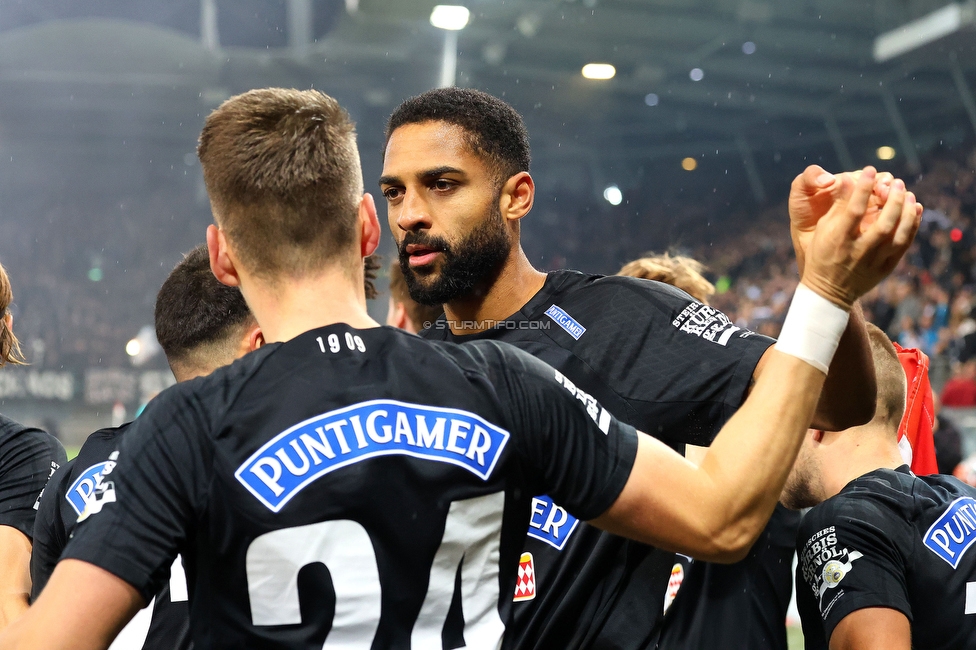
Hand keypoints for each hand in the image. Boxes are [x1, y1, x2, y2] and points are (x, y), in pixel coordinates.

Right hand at [801, 167, 920, 308]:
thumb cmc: (822, 255)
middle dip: (892, 199)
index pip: (854, 211)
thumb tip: (851, 180)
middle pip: (883, 223)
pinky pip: (904, 244)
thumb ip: (837, 208)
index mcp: (838, 240)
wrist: (828, 292)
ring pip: (897, 234)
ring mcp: (873, 261)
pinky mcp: (885, 268)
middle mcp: (857, 251)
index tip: (870, 170)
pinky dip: (912, 225)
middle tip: (896, 182)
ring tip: (907, 193)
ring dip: (906, 211)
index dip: (863, 188)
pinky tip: (915, 209)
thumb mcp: (822, 231)